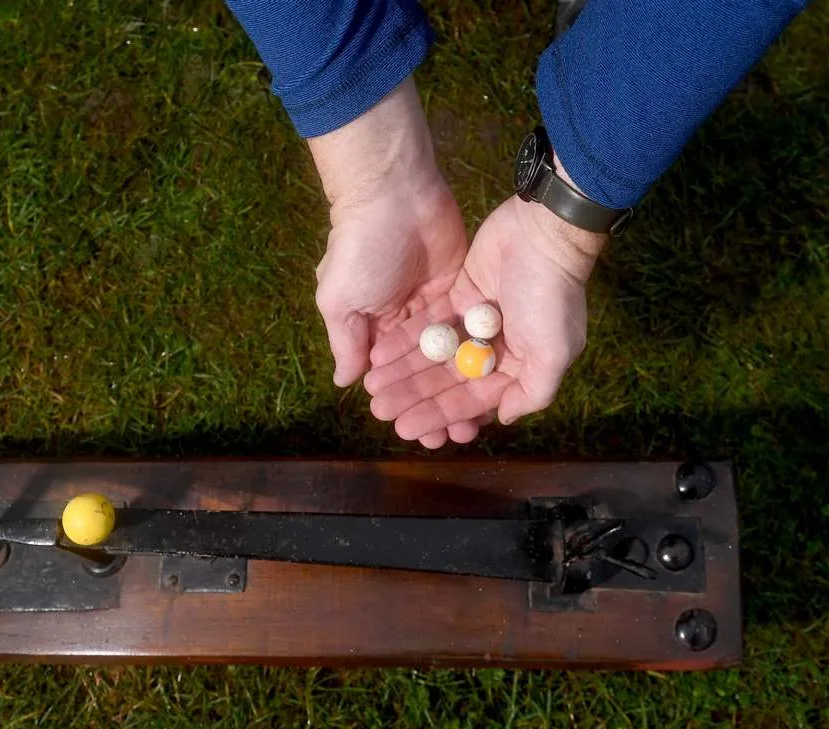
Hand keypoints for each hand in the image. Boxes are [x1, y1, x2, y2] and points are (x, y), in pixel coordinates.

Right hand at [309, 78, 488, 446]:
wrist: (394, 193)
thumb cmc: (360, 248)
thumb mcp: (340, 298)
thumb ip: (347, 342)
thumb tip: (346, 382)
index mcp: (374, 326)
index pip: (388, 375)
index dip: (398, 402)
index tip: (407, 429)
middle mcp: (405, 322)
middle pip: (422, 373)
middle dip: (431, 404)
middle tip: (445, 436)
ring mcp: (436, 307)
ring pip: (449, 358)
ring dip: (456, 389)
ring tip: (469, 423)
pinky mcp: (463, 289)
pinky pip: (469, 331)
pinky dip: (474, 357)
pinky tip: (488, 386)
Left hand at [363, 191, 607, 444]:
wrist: (544, 233)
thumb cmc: (552, 297)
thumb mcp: (554, 352)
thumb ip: (532, 392)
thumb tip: (503, 419)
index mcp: (520, 366)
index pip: (473, 400)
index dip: (440, 416)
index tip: (408, 429)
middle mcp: (496, 348)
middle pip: (448, 380)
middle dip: (414, 397)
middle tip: (380, 410)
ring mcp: (476, 321)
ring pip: (434, 354)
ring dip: (404, 371)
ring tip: (373, 386)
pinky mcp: (460, 295)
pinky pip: (429, 324)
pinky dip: (406, 339)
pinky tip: (379, 354)